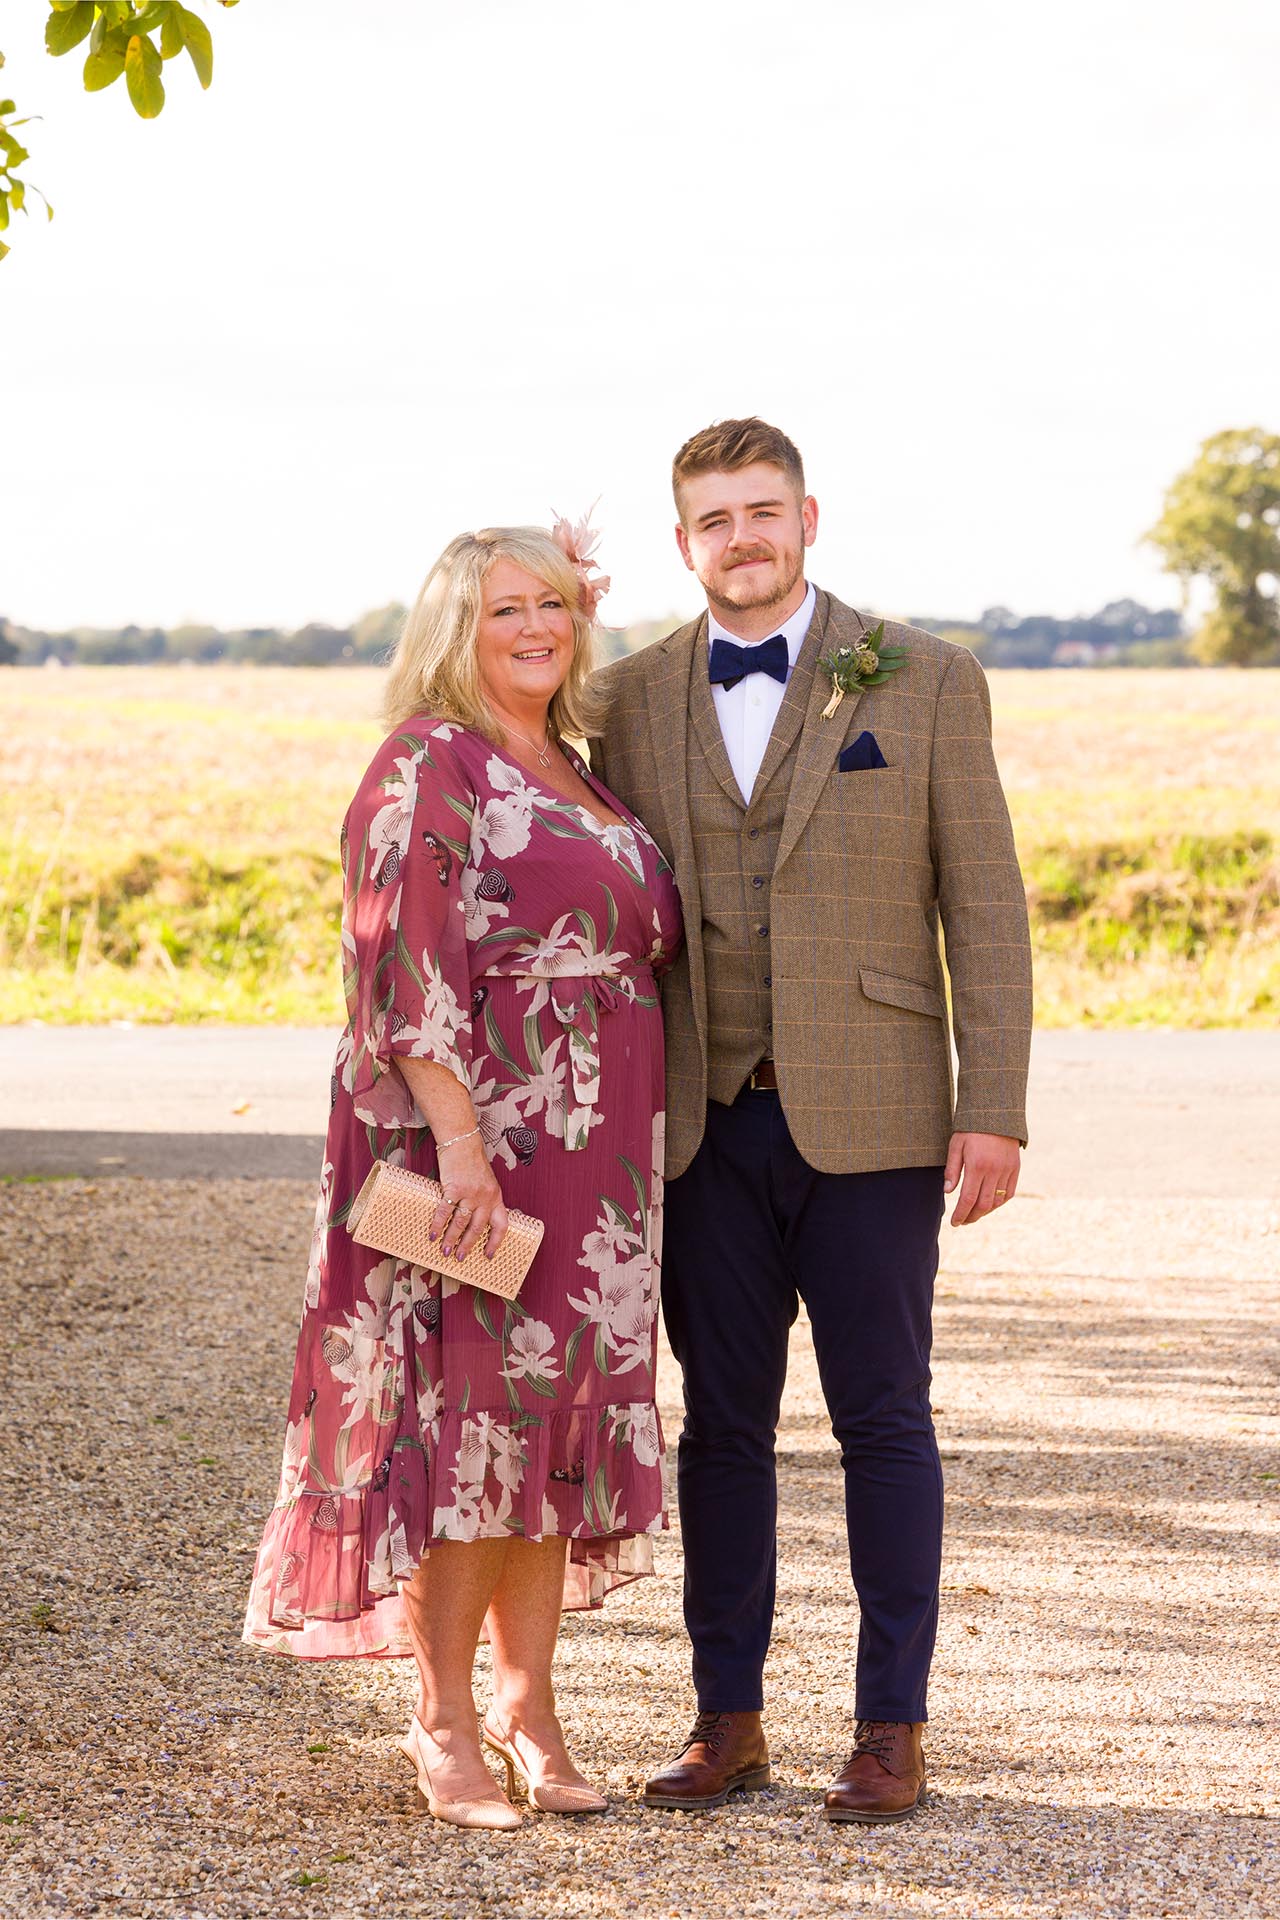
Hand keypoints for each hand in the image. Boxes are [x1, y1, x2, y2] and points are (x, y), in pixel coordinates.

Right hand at [430, 1137, 508, 1259]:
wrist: (462, 1142)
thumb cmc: (472, 1161)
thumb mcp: (486, 1182)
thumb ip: (483, 1199)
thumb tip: (474, 1220)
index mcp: (496, 1196)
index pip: (501, 1225)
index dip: (496, 1242)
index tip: (489, 1255)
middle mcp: (485, 1197)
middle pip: (477, 1229)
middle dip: (467, 1246)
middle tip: (459, 1258)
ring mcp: (470, 1193)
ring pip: (460, 1223)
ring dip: (451, 1239)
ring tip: (444, 1250)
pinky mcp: (454, 1188)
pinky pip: (445, 1212)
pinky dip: (438, 1225)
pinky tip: (433, 1234)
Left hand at [944, 1132, 1019, 1226]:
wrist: (996, 1113)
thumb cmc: (971, 1128)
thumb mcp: (956, 1145)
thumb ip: (952, 1170)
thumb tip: (948, 1192)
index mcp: (977, 1165)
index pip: (968, 1199)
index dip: (961, 1214)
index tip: (954, 1223)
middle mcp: (994, 1170)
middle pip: (983, 1205)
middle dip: (972, 1217)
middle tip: (963, 1221)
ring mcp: (1007, 1170)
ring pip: (997, 1201)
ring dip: (985, 1212)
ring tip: (974, 1214)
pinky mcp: (1015, 1168)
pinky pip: (1009, 1193)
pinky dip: (999, 1203)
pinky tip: (990, 1205)